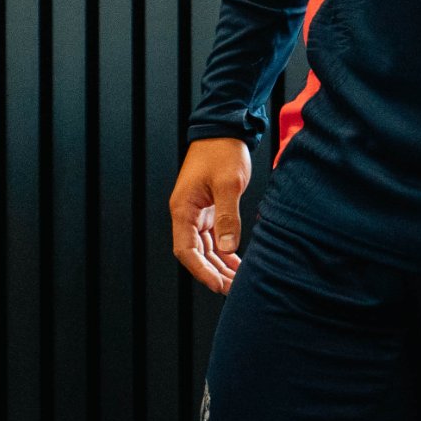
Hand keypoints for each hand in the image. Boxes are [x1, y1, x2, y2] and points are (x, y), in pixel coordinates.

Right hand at [169, 137, 251, 293]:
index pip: (185, 250)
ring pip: (205, 249)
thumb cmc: (222, 152)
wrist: (224, 131)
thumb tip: (228, 248)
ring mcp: (197, 213)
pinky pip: (213, 238)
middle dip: (213, 273)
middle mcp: (186, 214)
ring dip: (219, 265)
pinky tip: (237, 264)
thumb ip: (228, 216)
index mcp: (183, 209)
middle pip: (195, 254)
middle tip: (233, 289)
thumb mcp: (228, 184)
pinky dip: (224, 252)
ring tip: (237, 281)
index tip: (218, 285)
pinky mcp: (209, 210)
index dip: (200, 270)